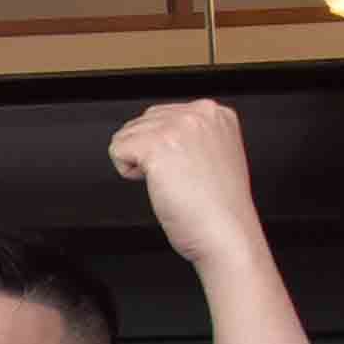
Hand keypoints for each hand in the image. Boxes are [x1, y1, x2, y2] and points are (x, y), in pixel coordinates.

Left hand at [111, 99, 270, 272]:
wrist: (226, 231)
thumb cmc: (218, 206)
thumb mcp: (214, 154)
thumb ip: (191, 136)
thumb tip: (157, 131)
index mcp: (216, 113)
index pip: (161, 116)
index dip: (160, 148)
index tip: (184, 168)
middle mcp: (199, 113)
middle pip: (140, 123)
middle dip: (146, 153)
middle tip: (177, 178)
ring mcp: (178, 126)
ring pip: (126, 136)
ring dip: (138, 163)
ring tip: (171, 181)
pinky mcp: (156, 145)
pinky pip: (117, 150)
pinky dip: (127, 172)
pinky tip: (156, 183)